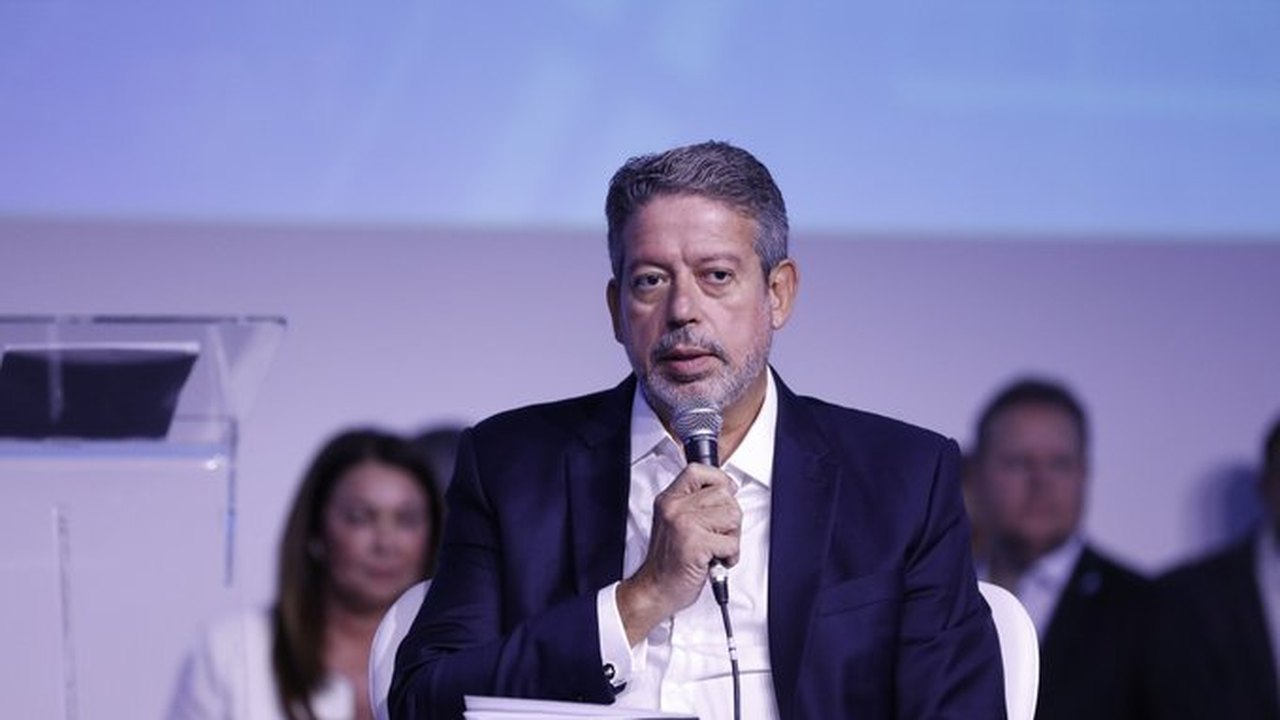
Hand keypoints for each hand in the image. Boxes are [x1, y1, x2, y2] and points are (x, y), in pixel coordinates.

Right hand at [617, 463, 740, 644]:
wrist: (655, 590)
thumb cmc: (668, 561)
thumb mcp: (674, 523)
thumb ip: (694, 504)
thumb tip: (726, 490)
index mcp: (669, 499)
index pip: (698, 470)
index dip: (719, 479)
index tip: (726, 493)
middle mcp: (674, 508)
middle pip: (724, 494)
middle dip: (730, 517)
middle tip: (718, 534)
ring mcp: (684, 524)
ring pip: (732, 516)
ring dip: (732, 537)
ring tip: (716, 548)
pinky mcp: (695, 544)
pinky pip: (731, 542)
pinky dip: (730, 556)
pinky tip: (715, 560)